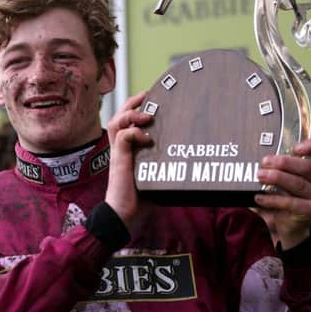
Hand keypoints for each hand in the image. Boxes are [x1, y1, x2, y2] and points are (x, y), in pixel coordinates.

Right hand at [105, 91, 153, 227]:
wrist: (123, 216)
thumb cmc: (140, 200)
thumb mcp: (156, 177)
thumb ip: (166, 166)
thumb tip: (193, 162)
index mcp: (127, 150)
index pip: (126, 122)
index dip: (136, 108)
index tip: (151, 99)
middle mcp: (121, 149)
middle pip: (119, 116)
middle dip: (132, 102)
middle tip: (147, 95)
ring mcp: (118, 154)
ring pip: (117, 122)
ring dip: (131, 114)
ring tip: (148, 113)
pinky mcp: (119, 161)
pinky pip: (123, 138)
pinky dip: (135, 133)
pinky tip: (148, 138)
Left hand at [253, 138, 310, 248]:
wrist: (291, 221)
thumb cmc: (289, 191)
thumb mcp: (290, 174)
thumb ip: (285, 162)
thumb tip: (267, 156)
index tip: (296, 147)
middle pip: (308, 167)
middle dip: (284, 162)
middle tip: (265, 161)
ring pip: (298, 183)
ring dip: (276, 178)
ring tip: (260, 175)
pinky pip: (290, 202)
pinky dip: (272, 199)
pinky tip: (260, 196)